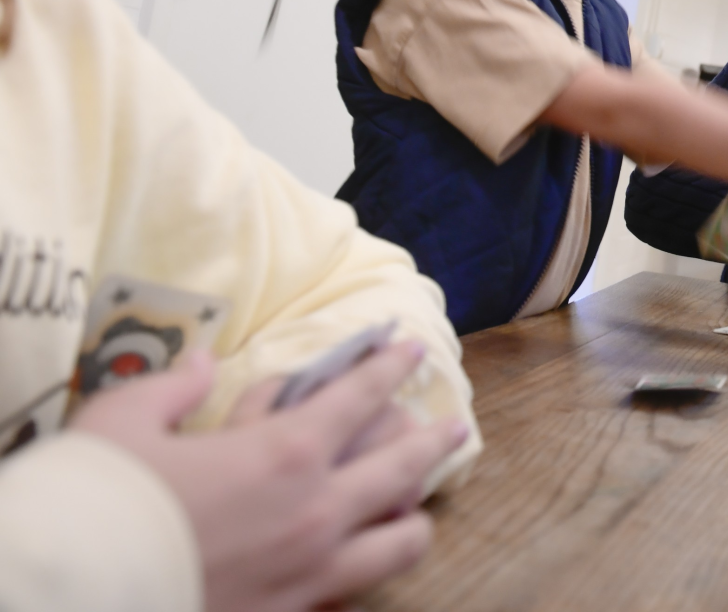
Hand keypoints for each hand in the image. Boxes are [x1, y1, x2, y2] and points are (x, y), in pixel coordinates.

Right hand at [71, 344, 469, 611]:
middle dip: (432, 438)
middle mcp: (316, 511)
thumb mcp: (124, 420)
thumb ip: (175, 386)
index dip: (389, 367)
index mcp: (284, 451)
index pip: (359, 396)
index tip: (410, 349)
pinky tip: (363, 560)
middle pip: (403, 465)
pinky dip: (370, 569)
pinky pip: (357, 591)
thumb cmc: (102, 502)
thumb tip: (207, 364)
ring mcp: (311, 572)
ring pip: (402, 541)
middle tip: (451, 423)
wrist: (68, 597)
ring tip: (415, 500)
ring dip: (414, 513)